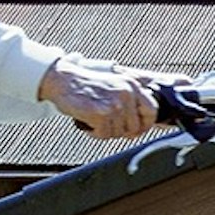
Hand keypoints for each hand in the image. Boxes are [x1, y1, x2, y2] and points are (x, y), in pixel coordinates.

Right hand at [39, 60, 156, 140]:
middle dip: (120, 131)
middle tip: (105, 123)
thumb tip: (140, 128)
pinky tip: (87, 120)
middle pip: (134, 128)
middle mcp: (126, 93)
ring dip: (104, 130)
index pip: (152, 111)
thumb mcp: (114, 86)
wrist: (63, 79)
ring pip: (118, 133)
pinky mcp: (101, 113)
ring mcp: (114, 103)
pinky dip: (94, 132)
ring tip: (94, 117)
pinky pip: (103, 135)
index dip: (145, 125)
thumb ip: (129, 103)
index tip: (135, 131)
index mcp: (132, 85)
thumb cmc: (86, 85)